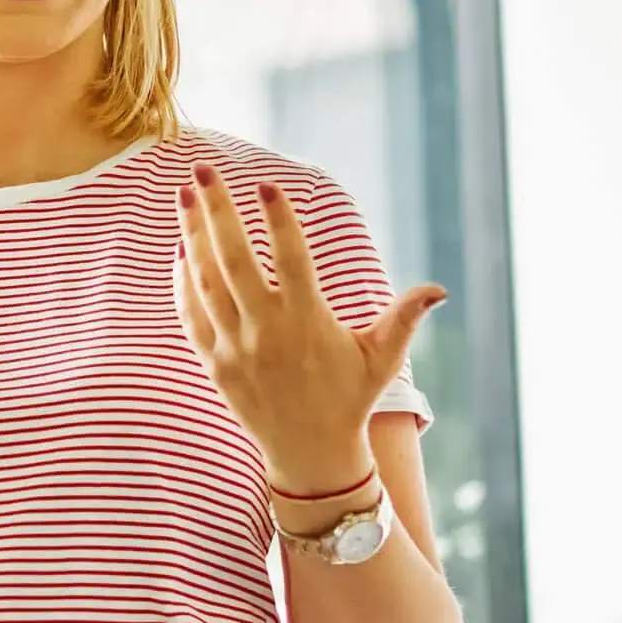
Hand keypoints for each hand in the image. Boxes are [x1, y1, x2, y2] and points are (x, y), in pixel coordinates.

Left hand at [174, 166, 443, 490]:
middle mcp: (266, 332)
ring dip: (192, 234)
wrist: (311, 455)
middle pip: (234, 260)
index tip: (267, 184)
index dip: (279, 220)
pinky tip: (182, 248)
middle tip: (203, 167)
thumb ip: (404, 318)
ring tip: (185, 193)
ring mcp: (234, 348)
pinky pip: (191, 315)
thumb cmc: (351, 399)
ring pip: (205, 282)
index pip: (291, 259)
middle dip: (217, 210)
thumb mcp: (382, 359)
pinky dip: (183, 281)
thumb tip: (440, 289)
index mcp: (308, 322)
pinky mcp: (214, 364)